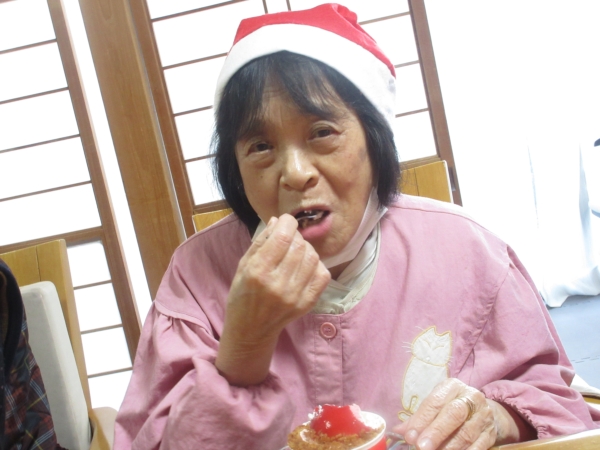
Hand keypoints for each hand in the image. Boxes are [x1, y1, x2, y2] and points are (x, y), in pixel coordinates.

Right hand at [216, 214, 330, 384]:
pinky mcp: (307, 303)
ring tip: (295, 252)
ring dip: (306, 249)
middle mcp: (278, 284)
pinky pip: (323, 274)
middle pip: (299, 245)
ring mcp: (295, 295)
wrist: (251, 329)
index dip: (287, 223)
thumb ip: (260, 242)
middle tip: (288, 238)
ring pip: (313, 257)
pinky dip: (316, 265)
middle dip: (296, 235)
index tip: (285, 221)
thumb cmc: (243, 294)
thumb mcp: (243, 265)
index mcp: (258, 271)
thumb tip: (278, 221)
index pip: (283, 237)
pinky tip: (304, 266)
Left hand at [393, 379, 530, 449]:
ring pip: (466, 433)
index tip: (410, 437)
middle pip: (454, 414)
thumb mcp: (435, 406)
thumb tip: (398, 432)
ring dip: (448, 448)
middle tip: (421, 447)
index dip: (422, 420)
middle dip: (436, 432)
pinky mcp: (491, 434)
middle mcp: (471, 398)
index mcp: (453, 386)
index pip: (436, 402)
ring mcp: (484, 416)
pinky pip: (478, 447)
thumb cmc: (451, 407)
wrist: (483, 412)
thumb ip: (418, 419)